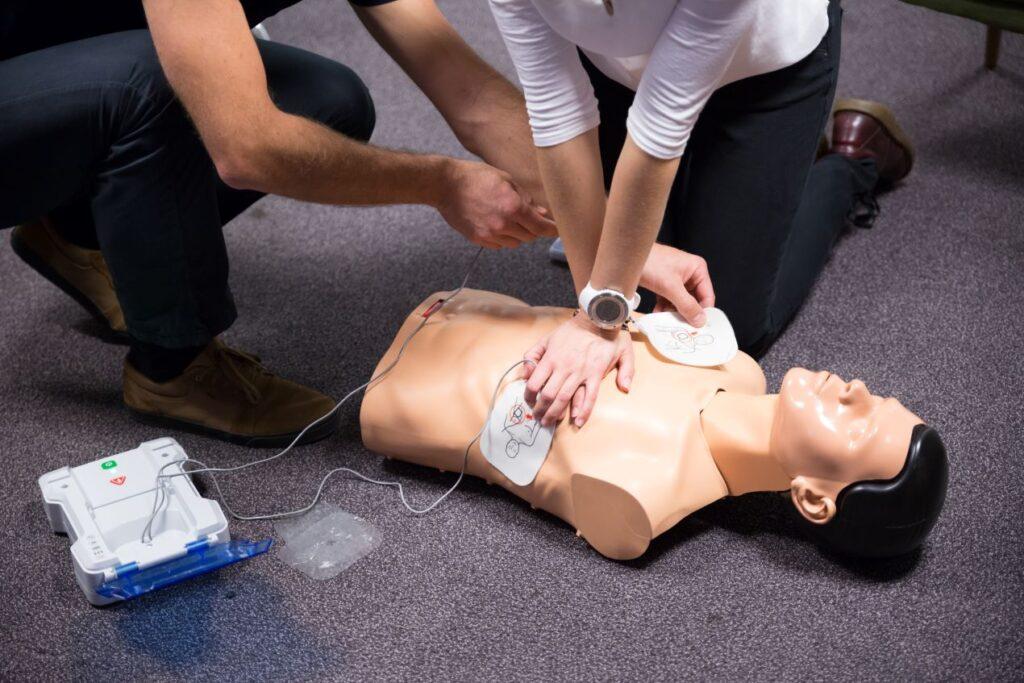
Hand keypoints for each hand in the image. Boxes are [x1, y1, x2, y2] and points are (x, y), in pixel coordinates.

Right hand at [436, 159, 556, 248]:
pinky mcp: (478, 239)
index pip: (541, 227)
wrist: (445, 185)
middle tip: (530, 218)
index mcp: (513, 207)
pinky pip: (499, 245)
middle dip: (534, 229)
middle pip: (529, 237)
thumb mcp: (506, 180)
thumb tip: (540, 212)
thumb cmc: (475, 176)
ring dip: (518, 234)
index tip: (558, 230)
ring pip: (515, 243)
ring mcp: (489, 234)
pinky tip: (496, 224)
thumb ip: (525, 198)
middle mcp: (503, 224)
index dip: (552, 230)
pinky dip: (503, 238)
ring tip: (509, 218)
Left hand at [522, 315, 633, 427]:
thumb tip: (525, 373)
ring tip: (550, 422)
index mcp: (551, 358)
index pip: (534, 383)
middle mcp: (564, 368)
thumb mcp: (546, 337)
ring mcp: (580, 373)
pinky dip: (584, 411)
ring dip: (555, 414)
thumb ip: (533, 354)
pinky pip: (590, 397)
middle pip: (547, 395)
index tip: (529, 402)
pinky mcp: (596, 375)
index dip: (529, 396)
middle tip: (538, 418)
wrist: (598, 319)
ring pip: (564, 399)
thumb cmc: (573, 330)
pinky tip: (577, 422)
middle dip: (540, 410)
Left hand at [640, 243, 714, 325]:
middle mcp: (689, 274)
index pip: (707, 296)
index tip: (697, 328)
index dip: (703, 312)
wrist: (627, 256)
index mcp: (697, 269)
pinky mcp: (664, 284)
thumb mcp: (671, 287)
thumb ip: (687, 305)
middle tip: (681, 328)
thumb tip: (700, 321)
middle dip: (686, 313)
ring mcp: (676, 279)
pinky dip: (664, 308)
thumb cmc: (650, 263)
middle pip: (694, 301)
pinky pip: (669, 300)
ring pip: (680, 302)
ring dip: (673, 312)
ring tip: (667, 321)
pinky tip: (658, 314)